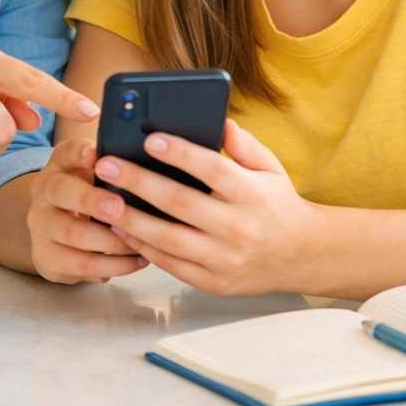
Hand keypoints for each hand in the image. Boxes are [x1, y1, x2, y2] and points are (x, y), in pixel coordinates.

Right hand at [25, 138, 147, 283]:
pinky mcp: (45, 259)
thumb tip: (148, 165)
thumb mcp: (93, 176)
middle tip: (120, 208)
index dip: (79, 153)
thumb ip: (114, 167)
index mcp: (58, 166)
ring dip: (114, 240)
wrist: (54, 230)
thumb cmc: (87, 198)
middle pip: (61, 192)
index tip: (95, 155)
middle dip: (92, 201)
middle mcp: (42, 193)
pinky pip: (83, 266)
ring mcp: (39, 228)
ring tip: (143, 241)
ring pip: (74, 235)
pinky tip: (138, 260)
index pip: (65, 152)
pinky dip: (115, 265)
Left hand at [93, 120, 319, 295]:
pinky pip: (170, 264)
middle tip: (106, 165)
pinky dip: (143, 247)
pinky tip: (122, 229)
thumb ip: (245, 145)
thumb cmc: (277, 205)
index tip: (149, 139)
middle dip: (138, 182)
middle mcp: (239, 228)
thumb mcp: (271, 168)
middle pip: (180, 203)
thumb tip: (219, 122)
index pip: (212, 170)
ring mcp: (224, 259)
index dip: (179, 153)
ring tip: (104, 199)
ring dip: (130, 219)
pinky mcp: (213, 282)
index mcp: (253, 195)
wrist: (301, 256)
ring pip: (168, 238)